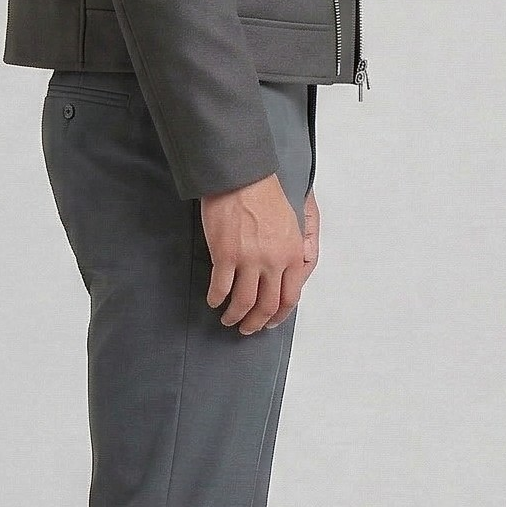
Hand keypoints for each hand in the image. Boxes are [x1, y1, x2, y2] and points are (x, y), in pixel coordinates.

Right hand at [199, 173, 314, 333]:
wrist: (240, 177)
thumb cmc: (265, 195)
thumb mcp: (291, 223)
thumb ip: (292, 251)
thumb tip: (287, 276)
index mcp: (292, 254)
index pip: (290, 298)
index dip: (278, 316)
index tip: (270, 322)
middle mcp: (273, 262)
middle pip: (267, 306)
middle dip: (256, 323)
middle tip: (247, 328)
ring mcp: (249, 260)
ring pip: (243, 303)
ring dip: (235, 316)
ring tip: (228, 319)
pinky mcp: (225, 255)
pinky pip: (220, 288)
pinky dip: (216, 298)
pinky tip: (213, 300)